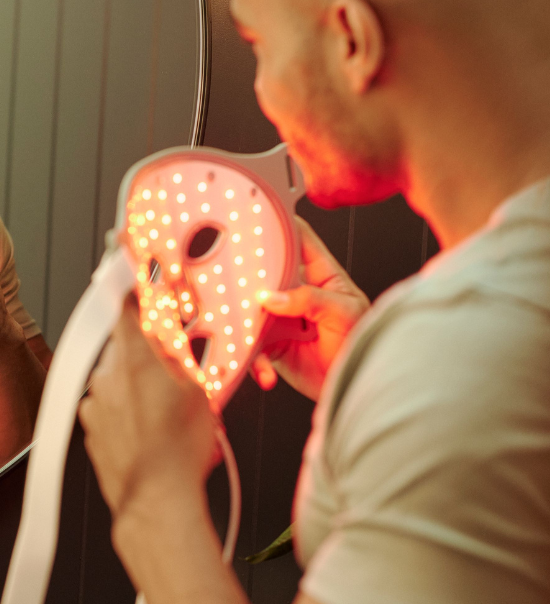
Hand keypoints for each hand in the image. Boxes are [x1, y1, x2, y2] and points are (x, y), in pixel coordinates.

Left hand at [79, 297, 218, 526]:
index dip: (133, 295)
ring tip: (162, 412)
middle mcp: (106, 375)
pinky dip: (124, 412)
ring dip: (134, 386)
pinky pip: (107, 407)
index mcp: (133, 356)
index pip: (125, 307)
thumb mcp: (197, 388)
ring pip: (115, 379)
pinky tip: (148, 430)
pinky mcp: (89, 428)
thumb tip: (171, 336)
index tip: (137, 287)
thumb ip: (179, 354)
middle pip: (123, 347)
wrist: (157, 499)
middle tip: (170, 373)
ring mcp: (93, 403)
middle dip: (144, 355)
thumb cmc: (179, 450)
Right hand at [254, 217, 368, 400]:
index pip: (298, 238)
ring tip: (249, 338)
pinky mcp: (272, 345)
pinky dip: (254, 360)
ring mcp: (281, 317)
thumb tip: (271, 296)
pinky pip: (253, 346)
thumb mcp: (344, 313)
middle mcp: (296, 292)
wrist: (357, 386)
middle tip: (238, 285)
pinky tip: (266, 372)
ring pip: (252, 309)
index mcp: (319, 274)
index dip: (280, 223)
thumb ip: (309, 299)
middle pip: (265, 273)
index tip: (258, 216)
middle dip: (249, 278)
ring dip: (246, 323)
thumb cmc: (364, 343)